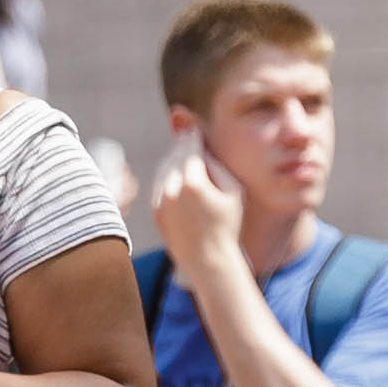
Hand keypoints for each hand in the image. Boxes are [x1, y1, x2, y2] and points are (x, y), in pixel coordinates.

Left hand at [146, 136, 248, 278]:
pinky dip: (167, 176)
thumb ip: (216, 163)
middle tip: (187, 133)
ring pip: (164, 168)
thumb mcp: (233, 189)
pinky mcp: (155, 210)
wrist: (209, 259)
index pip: (191, 147)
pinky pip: (159, 184)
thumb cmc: (228, 223)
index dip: (193, 135)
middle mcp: (172, 189)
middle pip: (175, 155)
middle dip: (182, 144)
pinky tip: (178, 175)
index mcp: (193, 182)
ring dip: (173, 159)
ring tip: (184, 154)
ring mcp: (160, 201)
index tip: (194, 128)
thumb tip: (199, 146)